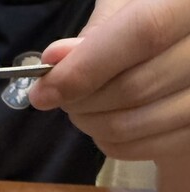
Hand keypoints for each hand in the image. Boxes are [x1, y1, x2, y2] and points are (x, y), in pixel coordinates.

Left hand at [28, 0, 189, 161]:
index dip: (88, 65)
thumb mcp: (129, 6)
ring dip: (90, 124)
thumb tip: (55, 60)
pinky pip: (141, 150)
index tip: (44, 90)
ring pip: (135, 124)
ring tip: (79, 108)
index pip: (144, 33)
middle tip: (56, 97)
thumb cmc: (153, 18)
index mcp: (189, 5)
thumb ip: (97, 31)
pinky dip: (107, 143)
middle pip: (136, 87)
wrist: (183, 51)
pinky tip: (101, 123)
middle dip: (82, 100)